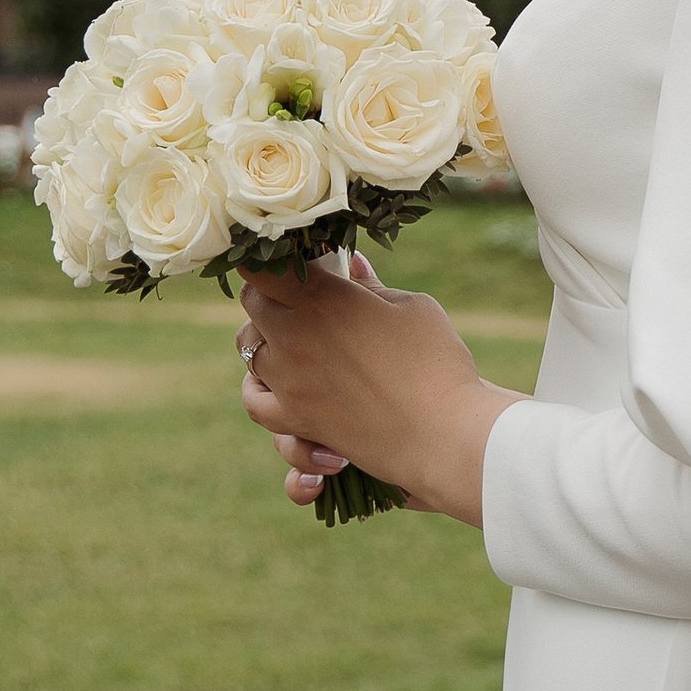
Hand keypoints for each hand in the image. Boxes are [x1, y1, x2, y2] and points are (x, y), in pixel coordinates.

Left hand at [239, 254, 518, 526]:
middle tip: (297, 292)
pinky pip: (255, 402)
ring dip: (265, 338)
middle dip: (269, 291)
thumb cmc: (436, 362)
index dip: (268, 256)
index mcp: (323, 299)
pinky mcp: (295, 419)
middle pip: (252, 302)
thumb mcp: (411, 308)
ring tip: (293, 338)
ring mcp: (289, 381)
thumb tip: (352, 263)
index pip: (265, 266)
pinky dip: (261, 391)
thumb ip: (371, 285)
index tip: (286, 255)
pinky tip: (281, 384)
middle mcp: (295, 336)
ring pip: (248, 349)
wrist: (442, 434)